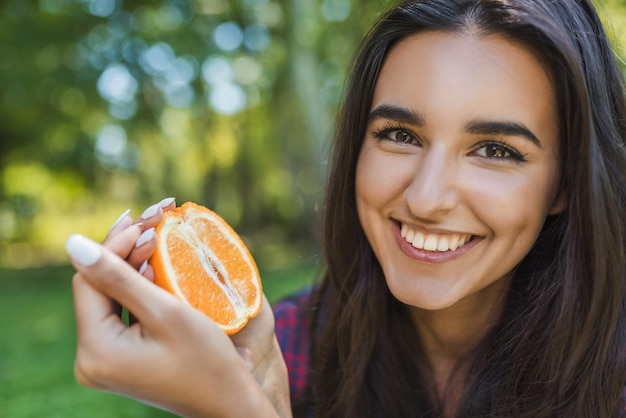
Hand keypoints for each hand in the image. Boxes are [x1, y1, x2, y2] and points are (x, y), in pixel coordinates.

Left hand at [67, 203, 290, 416]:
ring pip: (109, 296)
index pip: (91, 281)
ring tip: (155, 233)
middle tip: (153, 218)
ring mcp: (103, 361)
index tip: (146, 221)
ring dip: (132, 264)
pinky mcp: (118, 358)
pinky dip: (136, 286)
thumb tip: (73, 242)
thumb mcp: (166, 312)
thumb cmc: (207, 359)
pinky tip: (152, 262)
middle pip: (97, 287)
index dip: (114, 246)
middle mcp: (90, 359)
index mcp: (96, 350)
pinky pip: (119, 312)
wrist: (228, 402)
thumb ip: (120, 276)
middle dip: (125, 250)